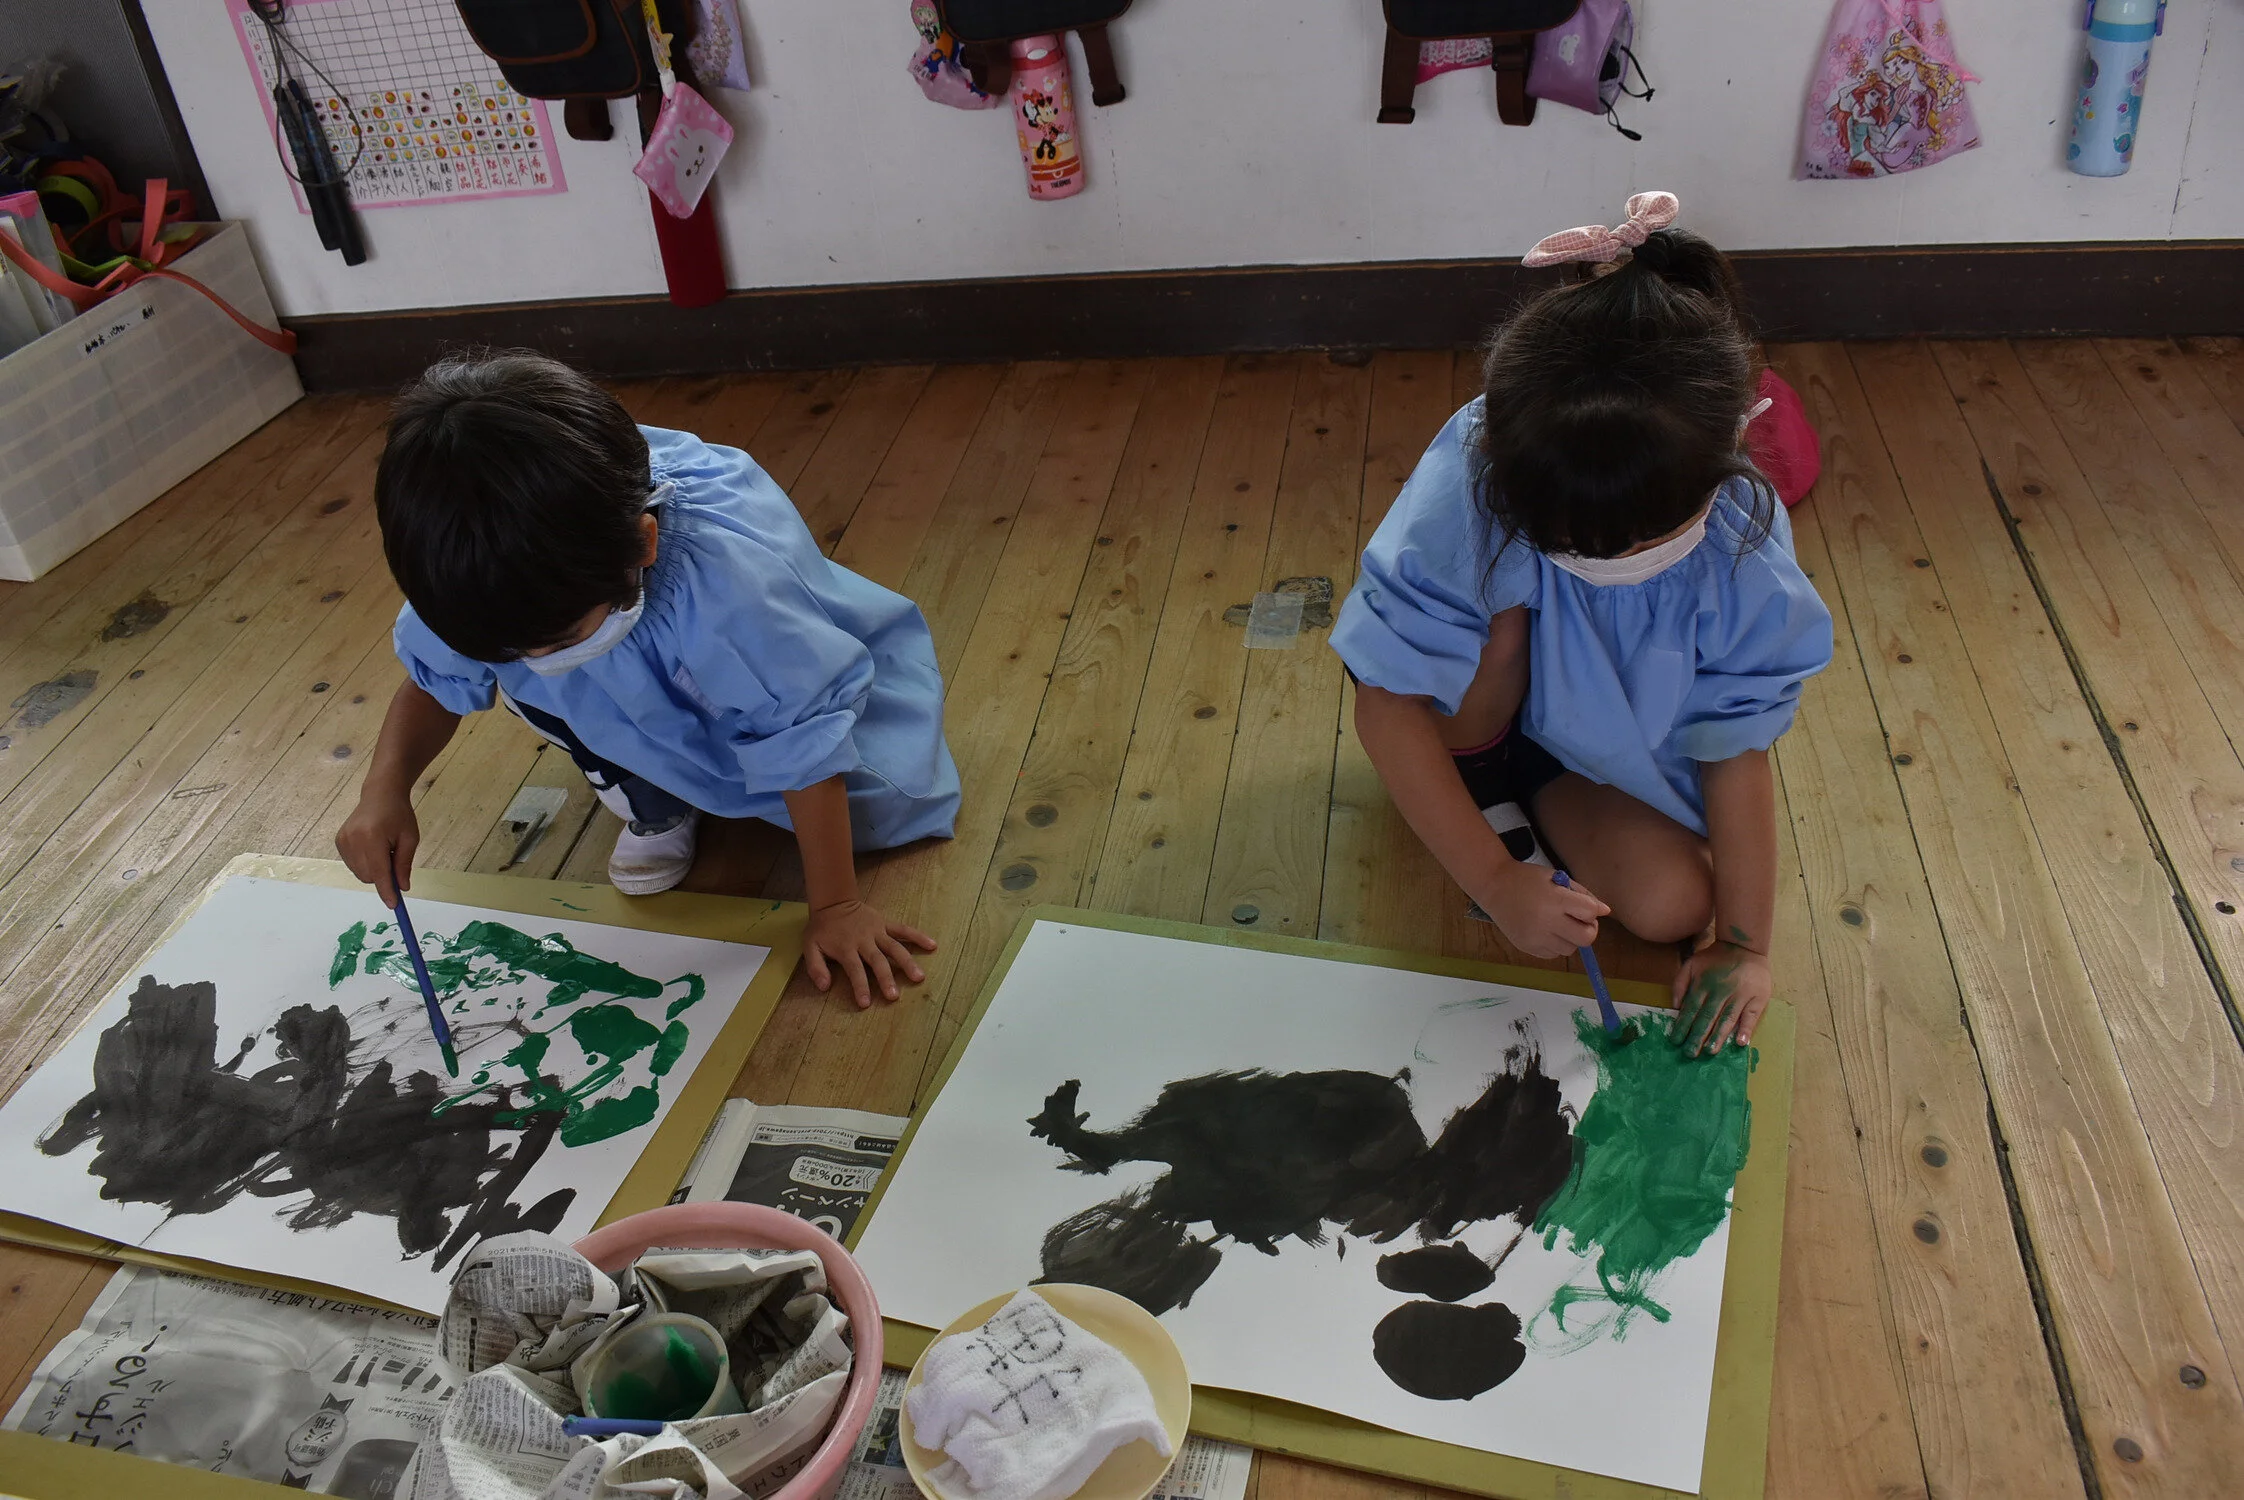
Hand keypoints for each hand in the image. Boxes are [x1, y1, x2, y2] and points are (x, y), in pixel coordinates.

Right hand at [336, 789, 418, 904]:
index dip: (386, 890)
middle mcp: (353, 840)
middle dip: (383, 877)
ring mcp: (343, 841)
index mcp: (373, 837)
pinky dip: (365, 864)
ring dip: (374, 870)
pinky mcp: (338, 841)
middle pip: (369, 876)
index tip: (393, 905)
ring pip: (360, 873)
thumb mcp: (410, 838)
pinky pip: (353, 865)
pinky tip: (371, 847)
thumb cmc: (399, 815)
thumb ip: (404, 864)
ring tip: (382, 849)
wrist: (380, 795)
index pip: (379, 872)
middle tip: (394, 859)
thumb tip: (402, 888)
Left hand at [803, 899, 936, 1007]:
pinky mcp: (886, 924)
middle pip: (878, 961)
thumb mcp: (810, 947)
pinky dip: (918, 937)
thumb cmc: (822, 929)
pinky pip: (904, 930)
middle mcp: (864, 941)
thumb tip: (824, 987)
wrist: (833, 902)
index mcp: (846, 948)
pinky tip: (932, 946)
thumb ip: (816, 967)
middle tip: (894, 996)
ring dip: (907, 962)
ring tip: (919, 977)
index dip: (860, 987)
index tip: (866, 1003)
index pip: (855, 971)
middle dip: (886, 979)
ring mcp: (878, 931)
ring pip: (895, 948)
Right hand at [1473, 862, 1609, 959]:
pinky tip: (1545, 930)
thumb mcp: (1557, 878)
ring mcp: (1535, 937)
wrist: (1494, 886)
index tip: (1586, 906)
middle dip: (1588, 929)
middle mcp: (1546, 921)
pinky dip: (1555, 945)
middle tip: (1579, 920)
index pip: (1590, 913)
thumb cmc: (1528, 879)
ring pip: (1570, 949)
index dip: (1593, 910)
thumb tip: (1604, 911)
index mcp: (1556, 900)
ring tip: (1558, 924)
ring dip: (1571, 938)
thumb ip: (1583, 895)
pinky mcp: (1527, 947)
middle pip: (1586, 938)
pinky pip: (1553, 954)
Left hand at [1671, 942, 1772, 1055]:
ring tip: (1711, 1051)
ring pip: (1727, 1018)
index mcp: (1703, 985)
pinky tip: (1741, 1042)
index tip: (1676, 1041)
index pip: (1690, 1009)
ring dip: (1719, 1036)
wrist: (1744, 946)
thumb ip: (1680, 983)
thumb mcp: (1691, 964)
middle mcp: (1720, 991)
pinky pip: (1751, 1015)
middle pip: (1707, 1017)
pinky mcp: (1757, 998)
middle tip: (1690, 1054)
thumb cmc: (1715, 958)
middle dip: (1697, 1036)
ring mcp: (1739, 995)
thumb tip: (1675, 1006)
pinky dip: (1746, 1028)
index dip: (1682, 1026)